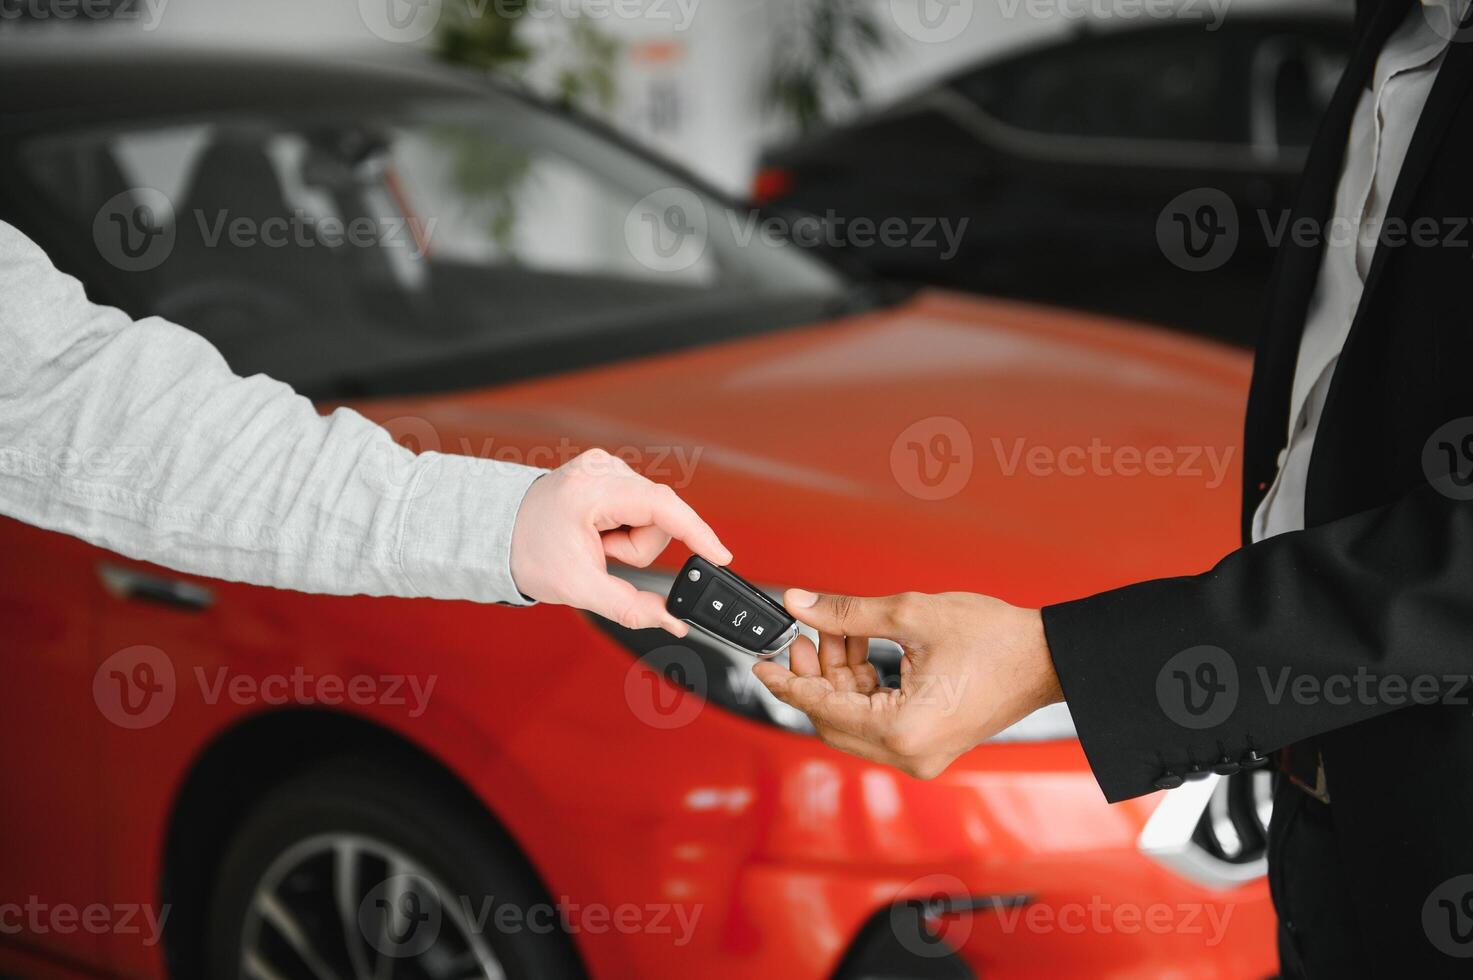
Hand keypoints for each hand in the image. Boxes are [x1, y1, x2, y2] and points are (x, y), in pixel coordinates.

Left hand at [510, 448, 730, 635]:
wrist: (499, 532)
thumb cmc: (529, 554)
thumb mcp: (578, 588)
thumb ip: (630, 608)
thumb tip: (674, 621)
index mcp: (591, 490)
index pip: (661, 507)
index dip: (696, 533)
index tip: (720, 556)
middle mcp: (602, 467)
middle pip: (658, 516)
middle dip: (636, 547)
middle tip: (602, 556)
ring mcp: (606, 465)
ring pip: (652, 513)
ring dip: (630, 538)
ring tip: (596, 543)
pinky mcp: (609, 470)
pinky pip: (640, 506)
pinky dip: (625, 526)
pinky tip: (599, 529)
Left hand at [754, 590, 1061, 778]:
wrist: (1047, 657)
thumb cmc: (996, 639)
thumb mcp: (910, 614)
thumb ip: (846, 613)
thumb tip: (801, 604)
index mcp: (903, 731)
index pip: (822, 707)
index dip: (786, 681)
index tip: (759, 664)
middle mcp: (909, 754)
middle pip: (833, 718)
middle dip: (814, 674)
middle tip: (802, 634)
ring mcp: (920, 754)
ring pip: (853, 717)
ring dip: (839, 674)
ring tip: (836, 628)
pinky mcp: (929, 743)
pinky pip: (878, 718)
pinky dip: (863, 683)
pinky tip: (859, 643)